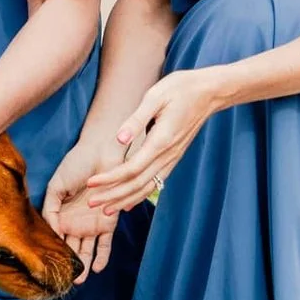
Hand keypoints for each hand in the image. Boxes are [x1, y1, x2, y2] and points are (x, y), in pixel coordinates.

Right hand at [43, 139, 120, 281]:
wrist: (102, 154)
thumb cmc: (76, 165)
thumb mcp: (56, 186)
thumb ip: (50, 209)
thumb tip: (50, 231)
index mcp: (60, 214)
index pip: (53, 237)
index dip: (49, 250)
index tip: (44, 265)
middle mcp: (75, 222)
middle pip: (69, 248)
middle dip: (66, 264)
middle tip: (61, 279)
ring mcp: (91, 224)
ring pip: (86, 250)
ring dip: (82, 264)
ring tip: (77, 280)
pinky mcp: (108, 223)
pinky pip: (106, 245)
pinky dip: (102, 257)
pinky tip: (95, 269)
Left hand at [83, 66, 233, 216]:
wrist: (209, 92)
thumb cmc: (180, 89)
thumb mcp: (155, 97)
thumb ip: (136, 119)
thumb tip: (119, 138)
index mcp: (161, 141)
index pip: (131, 168)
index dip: (110, 179)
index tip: (90, 183)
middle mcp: (168, 154)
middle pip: (138, 184)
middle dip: (113, 195)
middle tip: (91, 203)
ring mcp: (172, 158)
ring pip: (148, 187)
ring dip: (125, 199)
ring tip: (106, 209)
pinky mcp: (174, 156)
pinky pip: (156, 182)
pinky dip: (141, 194)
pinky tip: (129, 201)